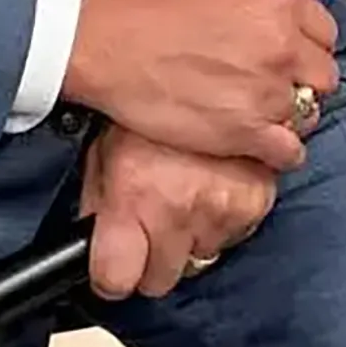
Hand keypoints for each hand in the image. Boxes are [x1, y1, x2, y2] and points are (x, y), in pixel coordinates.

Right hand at [64, 0, 337, 171]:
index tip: (291, 52)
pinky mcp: (244, 133)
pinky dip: (282, 152)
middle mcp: (283, 48)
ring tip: (264, 113)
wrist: (107, 42)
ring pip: (309, 114)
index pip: (326, 32)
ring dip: (291, 115)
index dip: (307, 42)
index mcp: (280, 4)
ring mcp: (267, 94)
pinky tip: (265, 144)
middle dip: (304, 79)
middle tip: (276, 83)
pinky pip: (290, 152)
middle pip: (323, 75)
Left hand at [82, 126, 276, 300]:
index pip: (116, 280)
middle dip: (151, 261)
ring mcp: (220, 208)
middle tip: (149, 228)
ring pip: (199, 258)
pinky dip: (223, 219)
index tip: (113, 268)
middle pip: (159, 280)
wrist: (206, 65)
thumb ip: (97, 202)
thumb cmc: (150, 107)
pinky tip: (212, 187)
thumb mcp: (104, 150)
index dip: (111, 277)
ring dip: (190, 236)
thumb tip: (90, 241)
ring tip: (184, 194)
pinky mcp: (255, 201)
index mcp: (133, 196)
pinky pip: (234, 235)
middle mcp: (177, 208)